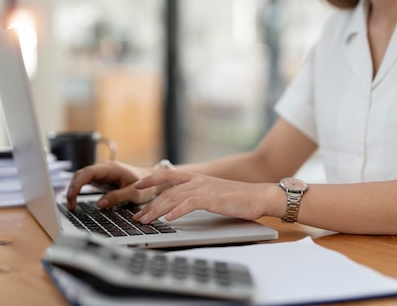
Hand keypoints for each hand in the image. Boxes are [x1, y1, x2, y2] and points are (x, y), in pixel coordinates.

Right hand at [66, 161, 155, 209]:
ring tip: (71, 205)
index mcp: (111, 168)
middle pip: (81, 174)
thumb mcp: (134, 193)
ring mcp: (102, 173)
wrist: (152, 179)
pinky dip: (79, 189)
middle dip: (72, 188)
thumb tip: (99, 204)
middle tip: (70, 205)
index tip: (72, 198)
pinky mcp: (102, 178)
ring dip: (74, 189)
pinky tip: (76, 199)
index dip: (77, 185)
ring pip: (81, 177)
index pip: (87, 173)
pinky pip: (86, 181)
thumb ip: (117, 197)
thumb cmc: (146, 185)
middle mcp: (104, 168)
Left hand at [132, 170, 273, 223]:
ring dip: (157, 210)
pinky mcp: (211, 198)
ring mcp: (204, 188)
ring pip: (174, 198)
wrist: (259, 196)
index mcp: (197, 178)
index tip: (137, 186)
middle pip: (167, 192)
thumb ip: (197, 195)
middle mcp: (198, 181)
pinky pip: (189, 204)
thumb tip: (181, 204)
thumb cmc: (238, 198)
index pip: (168, 175)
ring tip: (147, 220)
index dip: (151, 179)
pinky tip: (168, 219)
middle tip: (139, 216)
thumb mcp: (213, 193)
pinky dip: (177, 211)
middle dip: (150, 204)